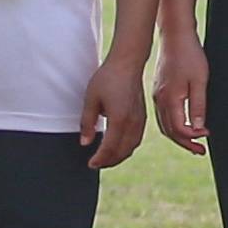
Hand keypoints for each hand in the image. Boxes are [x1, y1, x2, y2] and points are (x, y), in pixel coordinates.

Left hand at [80, 55, 148, 171]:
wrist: (128, 63)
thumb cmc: (108, 78)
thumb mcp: (91, 99)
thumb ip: (87, 123)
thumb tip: (85, 143)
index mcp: (119, 120)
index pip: (109, 148)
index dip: (99, 159)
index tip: (90, 164)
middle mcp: (132, 123)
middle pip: (121, 152)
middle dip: (108, 161)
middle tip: (96, 163)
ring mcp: (139, 120)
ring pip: (131, 148)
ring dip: (119, 156)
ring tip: (106, 158)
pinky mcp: (143, 117)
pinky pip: (136, 139)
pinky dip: (127, 148)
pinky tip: (119, 146)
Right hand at [154, 39, 214, 156]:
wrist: (175, 36)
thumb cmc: (190, 55)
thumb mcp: (200, 80)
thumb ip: (199, 105)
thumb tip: (199, 128)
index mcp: (170, 99)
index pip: (180, 129)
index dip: (193, 137)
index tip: (207, 135)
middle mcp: (160, 100)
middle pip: (170, 132)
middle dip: (186, 143)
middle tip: (201, 151)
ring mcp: (157, 96)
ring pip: (164, 126)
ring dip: (178, 137)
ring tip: (193, 143)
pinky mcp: (158, 91)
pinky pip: (162, 116)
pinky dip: (172, 126)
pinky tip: (182, 126)